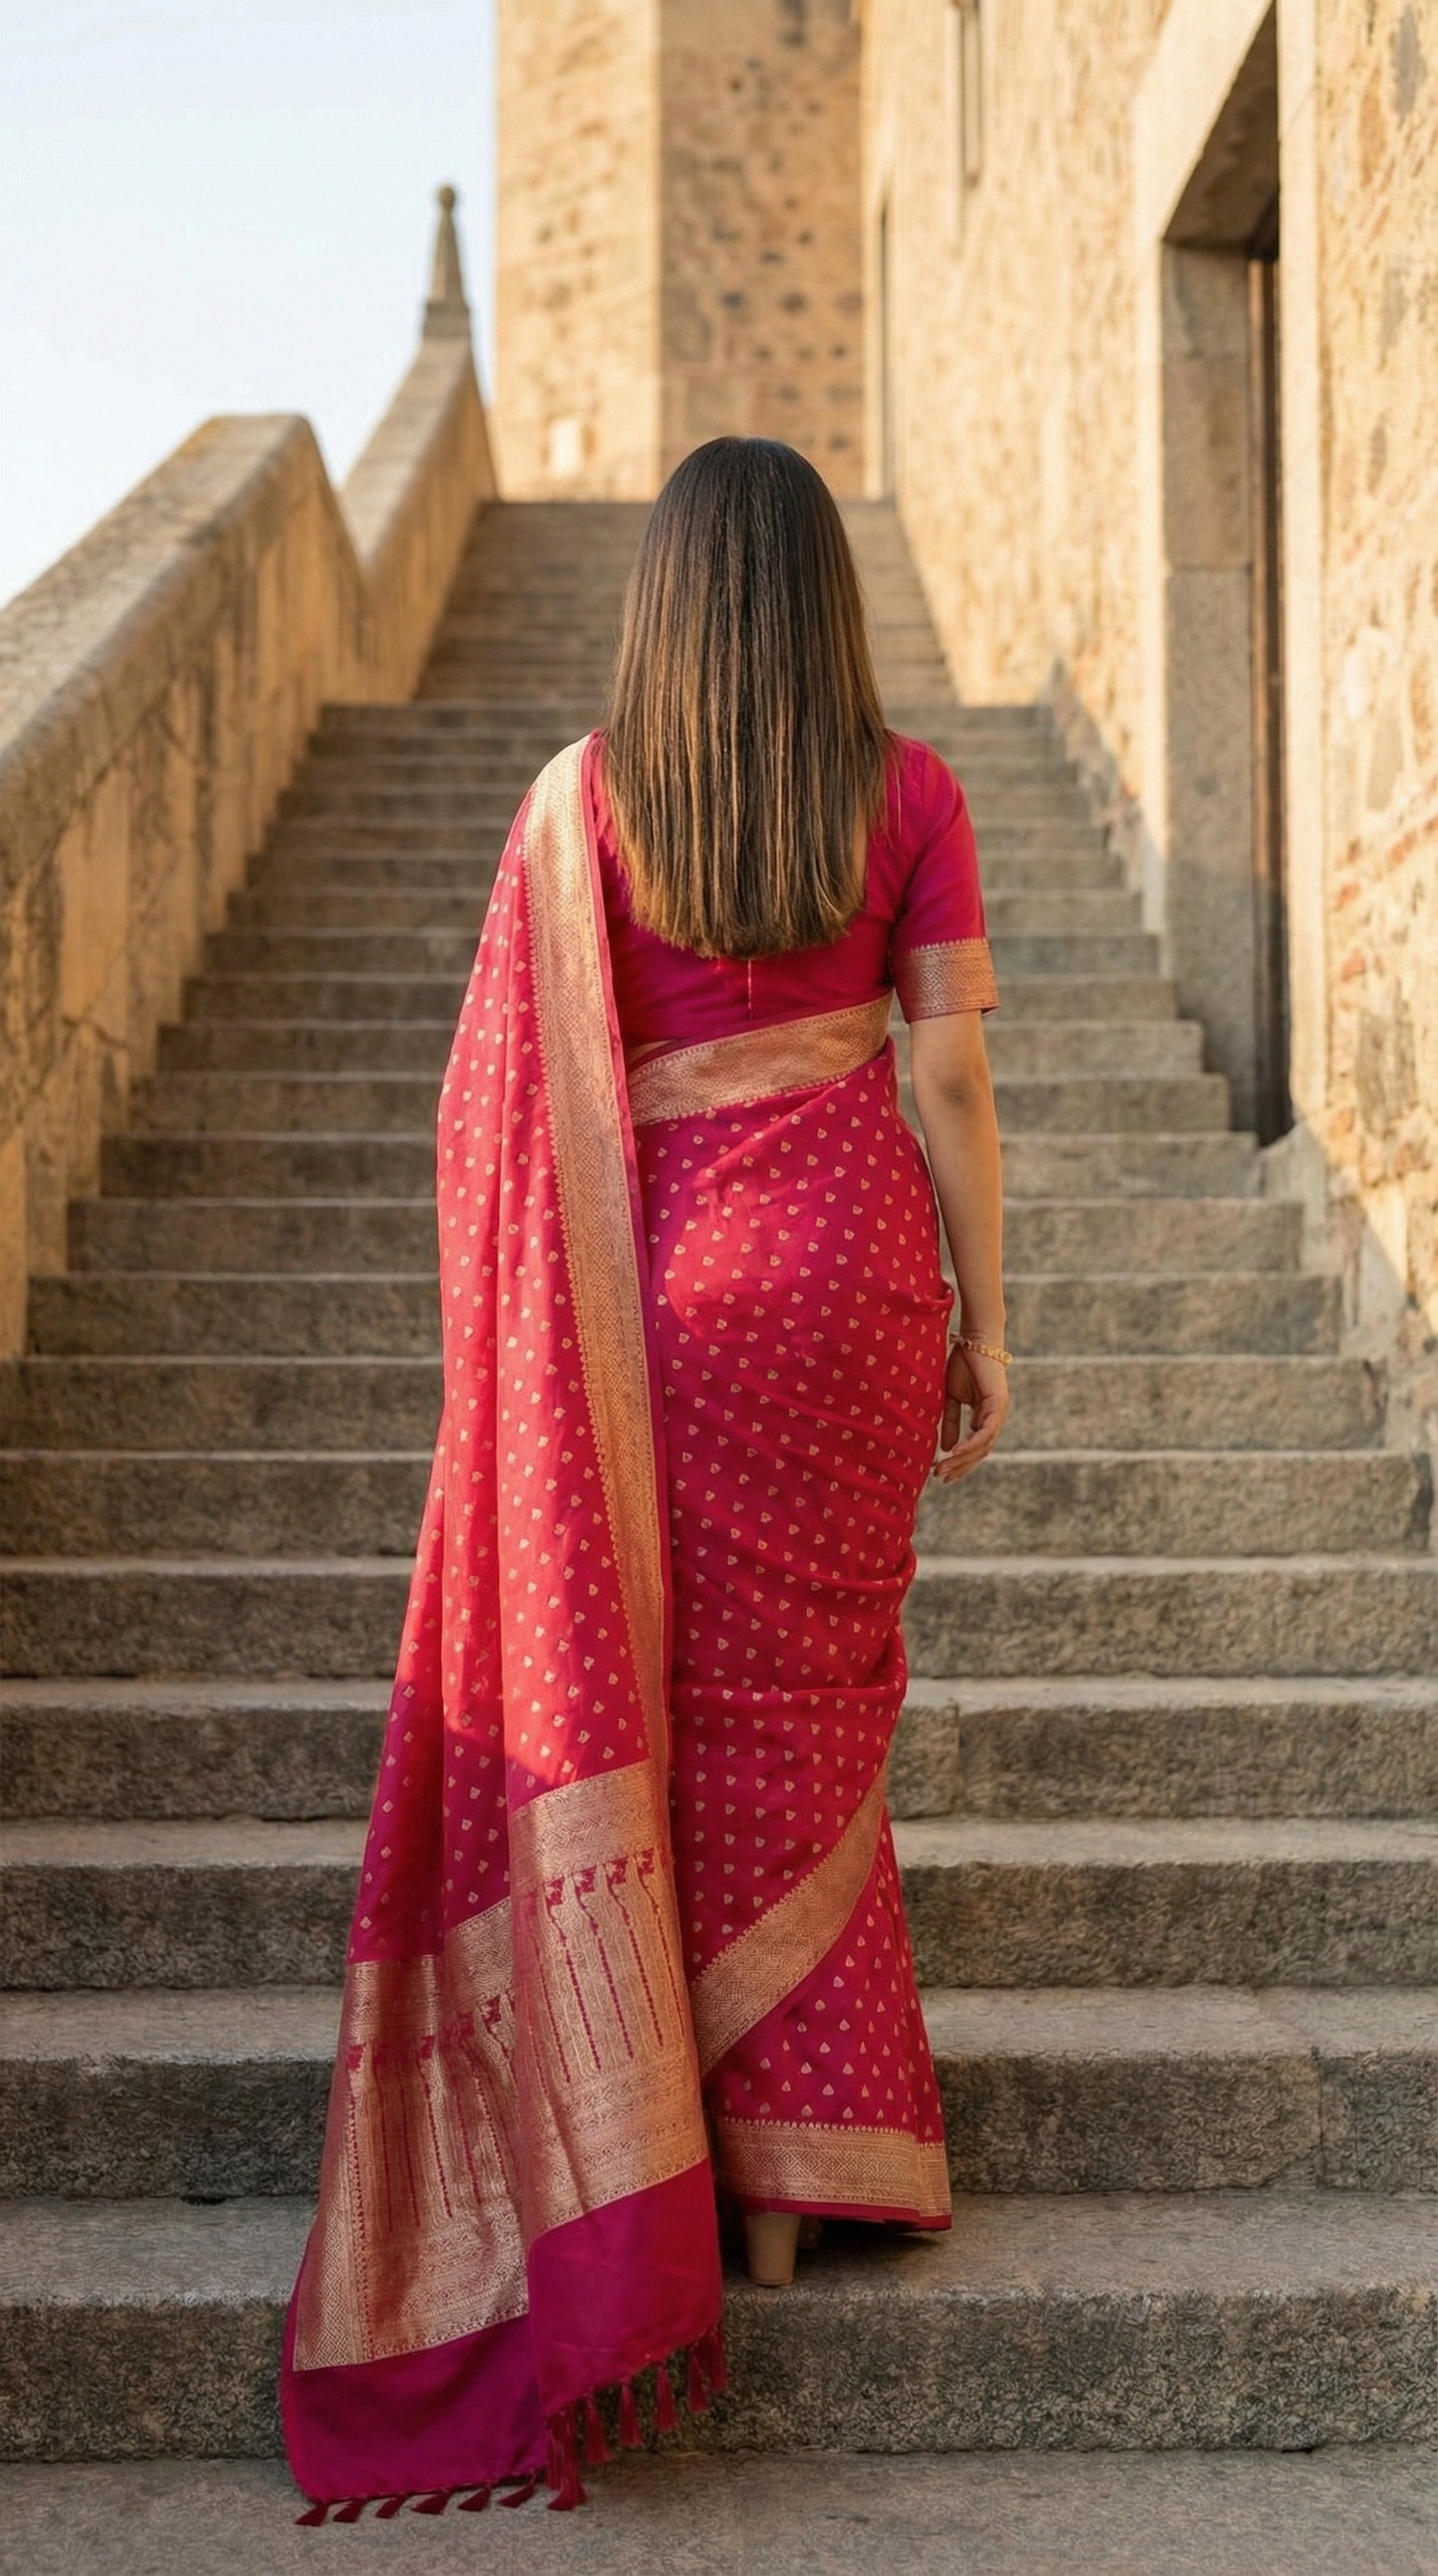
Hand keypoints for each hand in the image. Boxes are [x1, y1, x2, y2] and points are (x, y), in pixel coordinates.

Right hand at [934, 1342, 1008, 1483]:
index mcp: (985, 1416)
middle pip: (980, 1452)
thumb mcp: (951, 1398)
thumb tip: (947, 1448)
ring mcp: (999, 1413)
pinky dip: (971, 1444)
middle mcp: (995, 1418)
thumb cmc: (962, 1363)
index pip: (974, 1447)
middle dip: (960, 1467)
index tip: (941, 1472)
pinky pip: (985, 1432)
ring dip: (963, 1460)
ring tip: (943, 1468)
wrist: (973, 1340)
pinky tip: (955, 1453)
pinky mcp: (997, 1405)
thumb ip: (951, 1422)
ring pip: (983, 1446)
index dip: (959, 1462)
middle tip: (941, 1477)